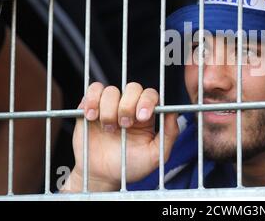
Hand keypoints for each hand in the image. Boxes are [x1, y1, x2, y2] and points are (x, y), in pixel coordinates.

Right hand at [63, 82, 178, 191]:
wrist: (101, 177)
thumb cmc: (130, 166)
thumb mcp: (155, 155)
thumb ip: (169, 135)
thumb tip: (174, 113)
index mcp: (146, 114)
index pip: (150, 95)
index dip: (147, 101)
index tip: (142, 117)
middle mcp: (129, 106)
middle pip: (132, 88)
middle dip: (128, 106)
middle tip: (124, 125)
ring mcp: (109, 105)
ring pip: (111, 90)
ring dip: (109, 108)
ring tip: (108, 129)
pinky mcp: (90, 106)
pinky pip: (93, 90)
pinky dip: (92, 100)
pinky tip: (92, 117)